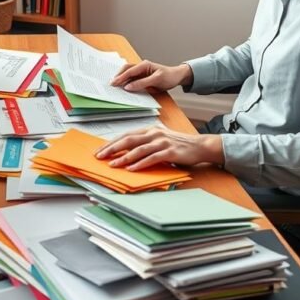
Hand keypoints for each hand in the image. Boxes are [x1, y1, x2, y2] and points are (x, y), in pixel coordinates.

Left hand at [96, 127, 223, 171]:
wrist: (200, 146)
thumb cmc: (179, 145)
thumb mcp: (160, 140)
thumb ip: (145, 143)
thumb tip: (126, 153)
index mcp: (150, 130)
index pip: (126, 135)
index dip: (112, 142)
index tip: (100, 150)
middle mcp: (154, 133)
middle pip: (128, 140)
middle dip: (112, 148)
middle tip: (99, 156)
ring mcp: (162, 142)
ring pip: (138, 149)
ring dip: (123, 157)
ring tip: (112, 165)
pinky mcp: (169, 152)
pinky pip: (151, 158)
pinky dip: (140, 164)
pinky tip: (131, 169)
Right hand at [110, 60, 192, 92]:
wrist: (176, 77)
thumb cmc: (168, 76)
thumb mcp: (157, 80)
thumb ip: (142, 83)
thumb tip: (128, 87)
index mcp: (144, 65)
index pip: (130, 71)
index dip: (121, 78)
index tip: (114, 84)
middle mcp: (141, 67)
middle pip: (126, 70)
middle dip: (118, 76)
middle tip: (110, 84)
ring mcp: (141, 72)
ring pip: (127, 74)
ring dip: (120, 79)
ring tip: (113, 85)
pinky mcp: (141, 77)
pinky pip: (131, 79)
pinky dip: (125, 82)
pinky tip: (121, 87)